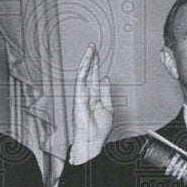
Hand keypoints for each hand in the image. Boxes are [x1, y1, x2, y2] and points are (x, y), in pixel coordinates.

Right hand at [69, 43, 111, 163]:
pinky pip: (81, 79)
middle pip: (90, 72)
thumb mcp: (107, 107)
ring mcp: (82, 94)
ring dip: (87, 60)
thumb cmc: (97, 129)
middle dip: (92, 59)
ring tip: (90, 49)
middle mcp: (87, 94)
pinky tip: (87, 60)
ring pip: (84, 73)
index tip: (98, 55)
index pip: (95, 77)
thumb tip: (106, 78)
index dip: (97, 66)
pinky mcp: (79, 96)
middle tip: (93, 47)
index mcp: (94, 96)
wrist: (91, 140)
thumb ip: (106, 92)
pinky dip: (84, 69)